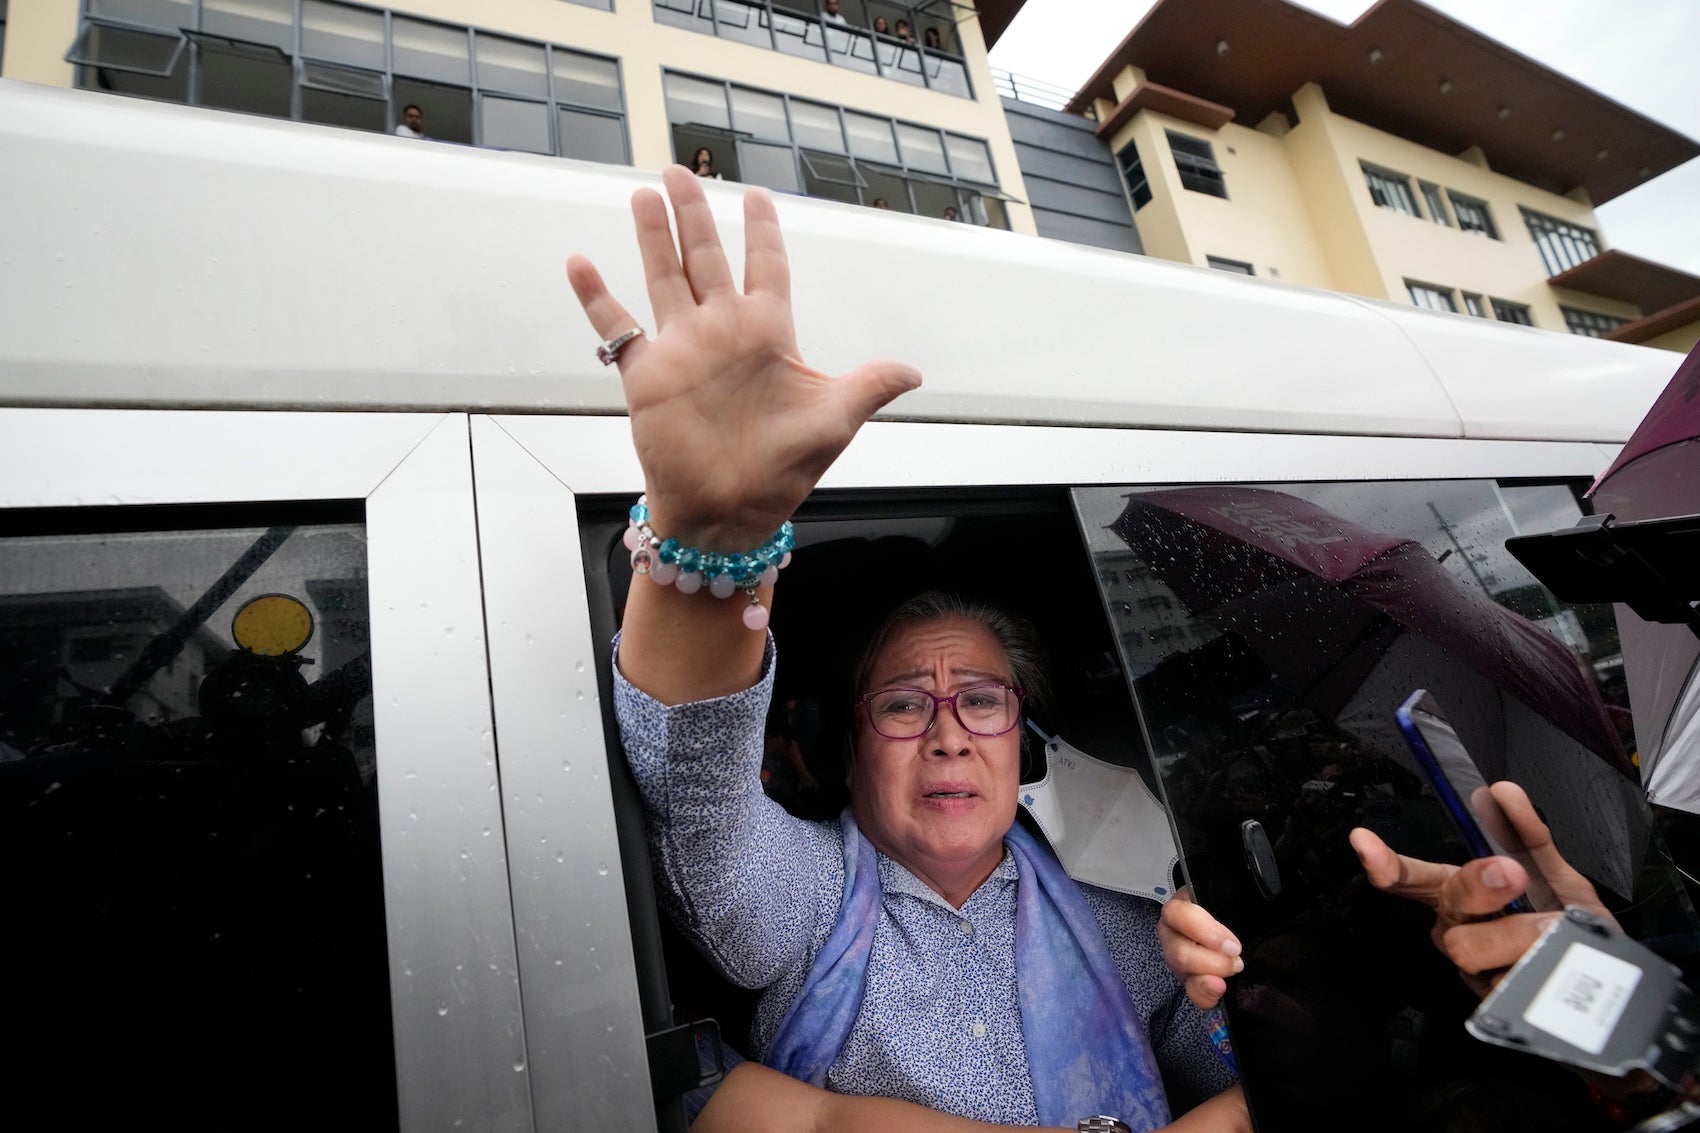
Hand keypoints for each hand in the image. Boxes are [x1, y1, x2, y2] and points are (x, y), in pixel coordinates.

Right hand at [566, 167, 919, 547]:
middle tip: (679, 170)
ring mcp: (682, 351)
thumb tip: (913, 372)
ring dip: (652, 238)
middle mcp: (722, 333)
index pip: (767, 266)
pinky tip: (580, 263)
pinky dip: (597, 299)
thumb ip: (867, 386)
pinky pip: (618, 330)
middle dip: (694, 214)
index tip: (755, 195)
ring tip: (642, 195)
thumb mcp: (832, 422)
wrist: (729, 514)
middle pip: (705, 257)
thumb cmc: (781, 472)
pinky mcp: (648, 377)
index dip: (761, 231)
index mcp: (768, 334)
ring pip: (664, 279)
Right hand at [1159, 887, 1243, 1009]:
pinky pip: (1189, 990)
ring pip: (1181, 970)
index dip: (1205, 933)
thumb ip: (1236, 896)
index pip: (1179, 915)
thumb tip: (1253, 894)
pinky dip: (1204, 995)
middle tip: (1237, 961)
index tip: (1233, 946)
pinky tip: (1219, 992)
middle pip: (1178, 950)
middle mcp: (1173, 929)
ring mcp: (1177, 953)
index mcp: (1183, 903)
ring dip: (1208, 978)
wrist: (1239, 917)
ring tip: (1231, 974)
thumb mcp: (1232, 895)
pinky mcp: (1187, 975)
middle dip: (1211, 961)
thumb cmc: (1233, 904)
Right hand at [1348, 780, 1612, 995]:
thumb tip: (1500, 791)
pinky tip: (1555, 964)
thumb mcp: (1553, 873)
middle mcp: (1458, 931)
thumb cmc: (1567, 924)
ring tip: (1555, 929)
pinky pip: (1507, 984)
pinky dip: (1539, 966)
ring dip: (1519, 934)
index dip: (1385, 862)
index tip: (1362, 839)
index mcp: (1461, 896)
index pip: (1413, 878)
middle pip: (1447, 906)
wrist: (1608, 985)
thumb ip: (1527, 834)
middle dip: (1477, 885)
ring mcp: (1473, 971)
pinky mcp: (1495, 1006)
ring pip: (1471, 949)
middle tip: (1514, 873)